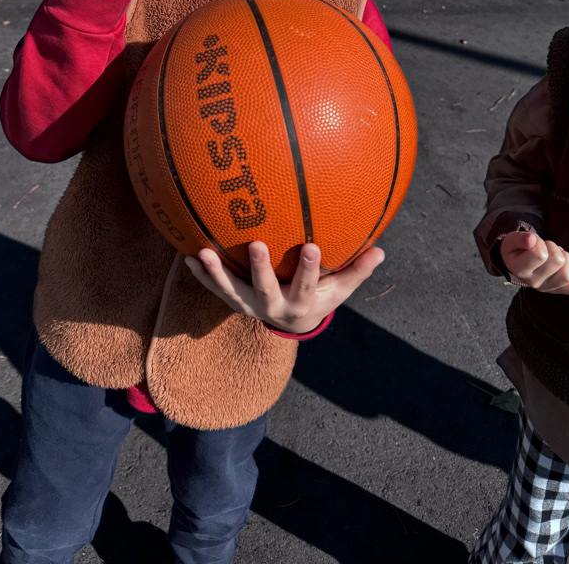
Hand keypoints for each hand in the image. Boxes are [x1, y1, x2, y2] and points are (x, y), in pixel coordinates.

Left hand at [185, 241, 384, 333]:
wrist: (291, 324)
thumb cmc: (318, 299)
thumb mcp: (339, 290)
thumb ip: (357, 271)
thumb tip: (381, 250)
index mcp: (300, 304)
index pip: (307, 286)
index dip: (310, 269)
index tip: (312, 246)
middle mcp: (272, 306)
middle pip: (264, 289)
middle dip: (260, 269)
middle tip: (256, 244)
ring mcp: (249, 305)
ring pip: (230, 291)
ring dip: (216, 273)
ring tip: (202, 253)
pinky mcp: (233, 301)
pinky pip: (214, 289)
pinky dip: (201, 275)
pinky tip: (187, 256)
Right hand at [500, 231, 568, 293]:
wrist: (518, 261)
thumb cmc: (517, 248)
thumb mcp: (512, 240)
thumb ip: (519, 238)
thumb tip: (532, 239)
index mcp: (519, 270)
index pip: (540, 254)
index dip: (540, 242)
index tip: (533, 242)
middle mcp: (533, 283)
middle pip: (558, 261)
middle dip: (554, 248)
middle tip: (545, 247)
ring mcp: (547, 288)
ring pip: (568, 275)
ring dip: (565, 258)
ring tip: (555, 254)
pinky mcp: (558, 291)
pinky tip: (566, 265)